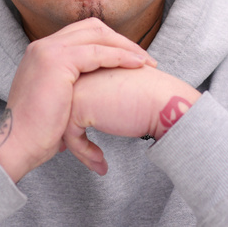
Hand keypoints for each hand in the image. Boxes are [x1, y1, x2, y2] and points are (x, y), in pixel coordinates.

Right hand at [0, 18, 156, 181]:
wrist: (18, 143)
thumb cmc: (39, 132)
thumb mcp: (56, 100)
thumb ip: (71, 88)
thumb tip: (92, 95)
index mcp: (42, 51)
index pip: (82, 33)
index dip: (109, 42)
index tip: (131, 58)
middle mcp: (44, 45)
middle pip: (92, 27)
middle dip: (121, 40)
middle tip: (145, 59)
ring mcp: (48, 50)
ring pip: (98, 35)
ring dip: (126, 47)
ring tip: (147, 62)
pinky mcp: (57, 61)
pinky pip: (98, 52)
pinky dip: (120, 56)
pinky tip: (137, 65)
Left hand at [63, 66, 199, 173]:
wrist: (164, 102)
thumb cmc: (151, 99)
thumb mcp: (120, 91)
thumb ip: (104, 95)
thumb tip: (92, 113)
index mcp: (91, 64)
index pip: (73, 94)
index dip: (76, 120)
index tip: (80, 139)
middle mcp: (81, 70)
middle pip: (65, 107)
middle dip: (70, 133)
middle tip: (73, 152)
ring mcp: (77, 85)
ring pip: (64, 121)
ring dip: (79, 147)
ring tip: (97, 162)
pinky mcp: (79, 104)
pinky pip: (71, 133)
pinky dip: (84, 151)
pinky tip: (101, 162)